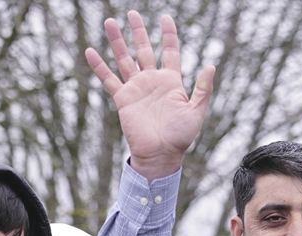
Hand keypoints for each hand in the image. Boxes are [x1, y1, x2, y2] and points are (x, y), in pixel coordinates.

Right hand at [85, 12, 214, 180]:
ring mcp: (136, 89)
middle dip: (138, 31)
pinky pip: (109, 79)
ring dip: (117, 41)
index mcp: (171, 81)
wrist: (160, 155)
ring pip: (124, 59)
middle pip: (143, 49)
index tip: (165, 17)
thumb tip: (210, 65)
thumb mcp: (196, 111)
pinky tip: (90, 51)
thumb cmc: (180, 137)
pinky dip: (99, 66)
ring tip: (109, 22)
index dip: (168, 34)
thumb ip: (202, 89)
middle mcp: (152, 81)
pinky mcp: (123, 99)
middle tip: (131, 13)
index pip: (170, 51)